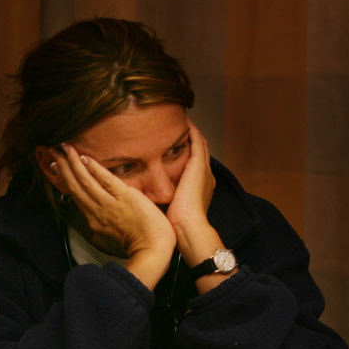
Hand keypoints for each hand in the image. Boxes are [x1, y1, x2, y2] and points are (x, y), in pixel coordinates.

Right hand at [46, 144, 174, 288]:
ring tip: (65, 148)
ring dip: (74, 163)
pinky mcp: (124, 197)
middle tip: (53, 152)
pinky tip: (85, 158)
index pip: (76, 196)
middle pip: (75, 186)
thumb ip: (103, 232)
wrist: (153, 250)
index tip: (57, 168)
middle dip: (63, 167)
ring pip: (85, 181)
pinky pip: (105, 180)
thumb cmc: (139, 246)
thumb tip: (97, 231)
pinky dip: (94, 168)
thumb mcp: (112, 241)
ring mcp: (110, 203)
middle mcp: (97, 211)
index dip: (64, 180)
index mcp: (95, 220)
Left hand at [165, 122, 218, 264]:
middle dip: (189, 138)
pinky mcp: (199, 166)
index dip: (184, 153)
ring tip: (178, 119)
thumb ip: (161, 200)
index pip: (192, 164)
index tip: (171, 144)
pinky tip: (183, 121)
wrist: (188, 229)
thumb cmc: (175, 226)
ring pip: (199, 143)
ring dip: (190, 131)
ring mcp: (204, 170)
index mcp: (199, 187)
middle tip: (175, 125)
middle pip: (198, 150)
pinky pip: (197, 141)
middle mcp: (205, 176)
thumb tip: (144, 198)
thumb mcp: (168, 210)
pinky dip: (191, 131)